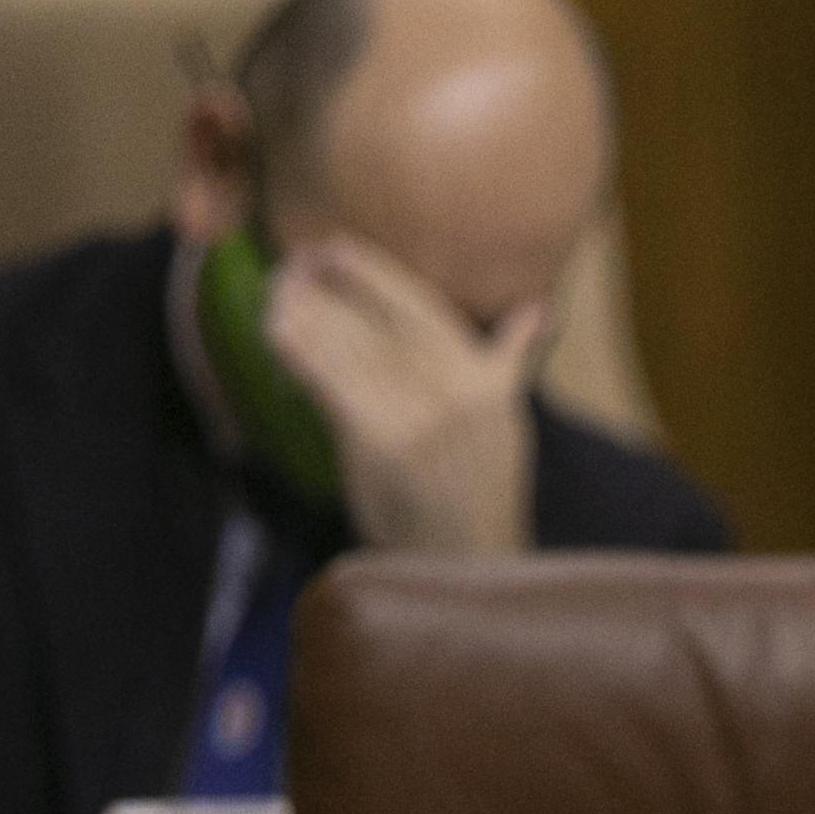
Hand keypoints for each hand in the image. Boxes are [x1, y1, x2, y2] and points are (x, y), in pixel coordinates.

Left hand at [262, 231, 541, 554]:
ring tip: (274, 291)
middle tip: (292, 262)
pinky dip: (299, 353)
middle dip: (330, 286)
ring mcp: (419, 417)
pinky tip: (274, 329)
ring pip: (349, 347)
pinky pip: (331, 384)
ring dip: (304, 313)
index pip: (421, 308)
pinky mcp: (380, 443)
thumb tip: (540, 311)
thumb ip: (511, 361)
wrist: (467, 564)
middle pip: (379, 320)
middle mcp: (456, 392)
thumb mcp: (508, 422)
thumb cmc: (482, 492)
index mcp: (484, 381)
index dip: (374, 274)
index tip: (335, 249)